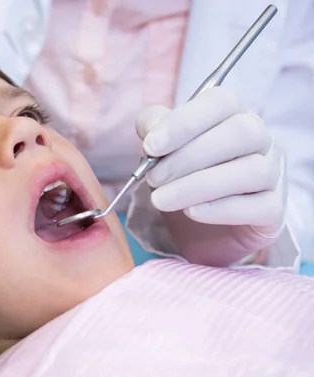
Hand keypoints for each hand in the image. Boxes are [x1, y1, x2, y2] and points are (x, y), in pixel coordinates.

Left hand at [135, 87, 286, 262]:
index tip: (150, 146)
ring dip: (198, 186)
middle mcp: (261, 137)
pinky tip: (191, 212)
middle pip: (240, 133)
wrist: (201, 226)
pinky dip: (221, 209)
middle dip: (188, 157)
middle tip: (152, 179)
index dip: (183, 122)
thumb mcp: (161, 146)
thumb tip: (152, 132)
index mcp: (233, 113)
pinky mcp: (275, 208)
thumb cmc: (182, 174)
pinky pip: (261, 206)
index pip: (220, 102)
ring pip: (251, 171)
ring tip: (161, 200)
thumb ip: (153, 127)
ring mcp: (274, 172)